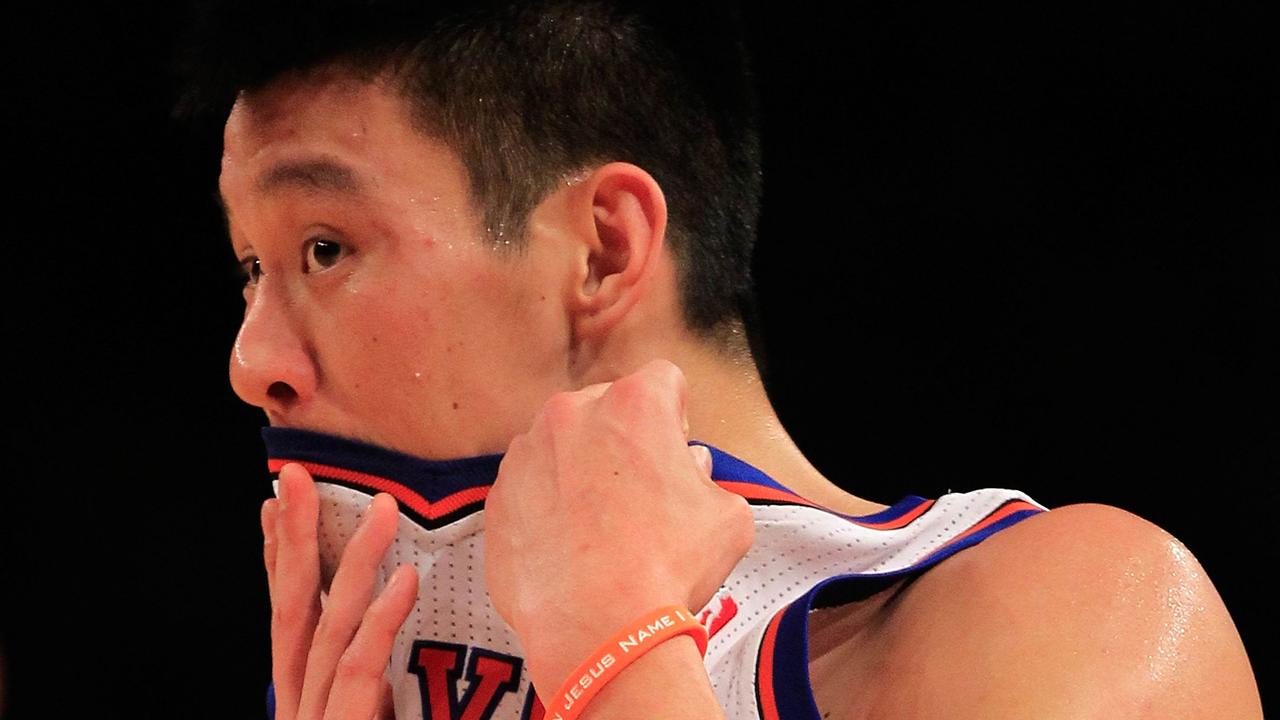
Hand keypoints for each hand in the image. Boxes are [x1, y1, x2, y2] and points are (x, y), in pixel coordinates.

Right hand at [261, 463, 418, 719]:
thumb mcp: (375, 717)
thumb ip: (376, 688)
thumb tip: (395, 635)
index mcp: (304, 696)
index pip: (288, 615)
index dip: (278, 558)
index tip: (276, 503)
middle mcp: (300, 702)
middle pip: (292, 607)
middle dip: (294, 538)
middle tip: (297, 476)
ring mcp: (315, 717)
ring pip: (328, 626)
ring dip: (354, 561)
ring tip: (383, 508)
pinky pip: (359, 669)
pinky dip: (380, 622)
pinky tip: (404, 579)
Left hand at [483, 359, 755, 692]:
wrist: (597, 628)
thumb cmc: (665, 569)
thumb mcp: (726, 517)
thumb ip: (710, 479)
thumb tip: (692, 470)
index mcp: (634, 404)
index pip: (664, 381)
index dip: (676, 415)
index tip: (674, 447)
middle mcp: (572, 414)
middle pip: (606, 408)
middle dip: (624, 439)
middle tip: (641, 491)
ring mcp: (526, 454)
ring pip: (562, 445)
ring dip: (581, 470)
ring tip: (601, 525)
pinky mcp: (498, 496)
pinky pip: (530, 487)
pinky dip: (547, 506)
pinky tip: (570, 546)